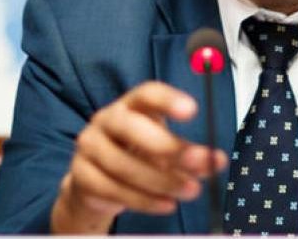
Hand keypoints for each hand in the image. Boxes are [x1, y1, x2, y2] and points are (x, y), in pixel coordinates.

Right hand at [50, 81, 227, 233]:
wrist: (96, 182)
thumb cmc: (136, 156)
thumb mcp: (165, 151)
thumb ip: (190, 154)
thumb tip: (216, 161)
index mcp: (130, 105)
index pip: (146, 93)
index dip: (168, 99)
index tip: (192, 110)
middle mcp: (105, 119)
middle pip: (131, 127)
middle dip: (168, 146)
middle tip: (199, 161)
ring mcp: (89, 147)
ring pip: (123, 165)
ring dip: (161, 181)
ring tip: (190, 190)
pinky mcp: (81, 175)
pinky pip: (113, 189)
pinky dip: (144, 200)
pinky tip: (167, 204)